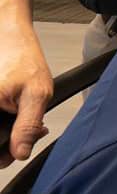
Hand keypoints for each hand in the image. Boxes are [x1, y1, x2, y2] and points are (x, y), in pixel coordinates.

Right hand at [0, 29, 51, 167]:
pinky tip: (15, 114)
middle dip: (8, 143)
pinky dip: (3, 124)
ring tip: (22, 117)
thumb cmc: (24, 59)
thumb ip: (27, 126)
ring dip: (6, 134)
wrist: (12, 38)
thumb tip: (20, 153)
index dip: (5, 154)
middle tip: (30, 130)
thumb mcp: (36, 94)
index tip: (20, 147)